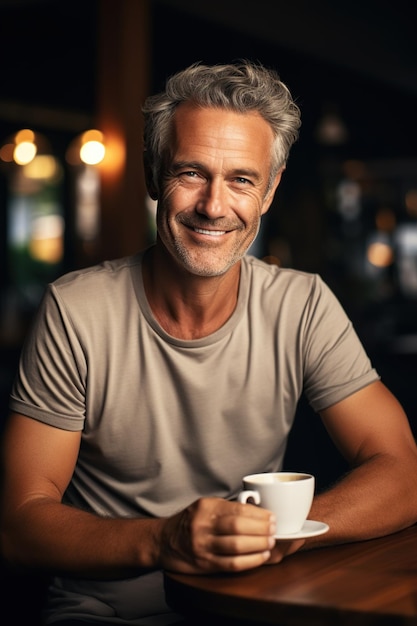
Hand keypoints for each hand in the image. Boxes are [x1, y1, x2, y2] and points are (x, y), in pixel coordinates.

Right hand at [159, 496, 277, 573]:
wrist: (164, 541)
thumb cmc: (191, 522)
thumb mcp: (205, 507)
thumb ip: (227, 508)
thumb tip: (258, 510)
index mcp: (206, 507)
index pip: (237, 509)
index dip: (258, 514)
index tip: (271, 517)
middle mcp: (203, 525)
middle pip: (238, 527)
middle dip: (261, 529)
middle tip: (274, 529)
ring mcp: (203, 546)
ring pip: (236, 546)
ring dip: (258, 545)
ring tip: (270, 542)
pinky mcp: (204, 564)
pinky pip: (231, 564)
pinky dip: (250, 561)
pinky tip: (261, 556)